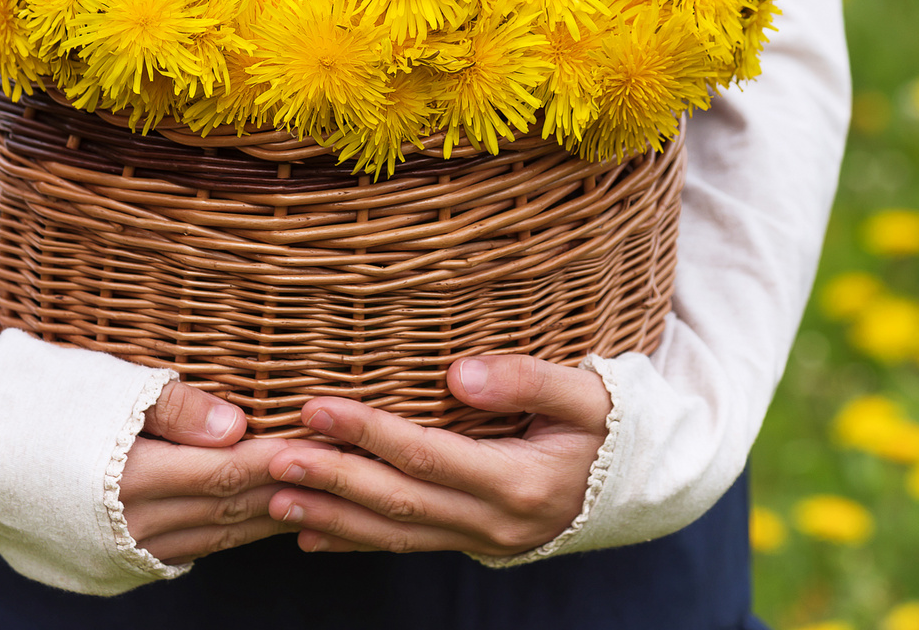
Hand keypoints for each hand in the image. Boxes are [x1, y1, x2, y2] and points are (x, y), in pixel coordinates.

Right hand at [119, 379, 323, 563]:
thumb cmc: (56, 408)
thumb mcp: (111, 391)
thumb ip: (175, 408)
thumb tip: (234, 426)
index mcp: (132, 476)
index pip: (226, 470)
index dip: (277, 456)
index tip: (319, 439)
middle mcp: (135, 521)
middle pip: (232, 504)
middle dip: (288, 484)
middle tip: (333, 463)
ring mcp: (133, 545)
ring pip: (222, 532)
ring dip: (272, 513)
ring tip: (317, 492)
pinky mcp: (131, 557)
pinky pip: (200, 548)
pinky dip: (241, 532)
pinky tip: (269, 515)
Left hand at [265, 354, 609, 556]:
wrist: (643, 484)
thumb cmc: (614, 424)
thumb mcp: (588, 393)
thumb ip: (527, 380)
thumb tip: (457, 374)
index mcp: (522, 482)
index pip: (430, 456)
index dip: (369, 433)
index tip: (316, 407)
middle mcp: (498, 522)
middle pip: (401, 501)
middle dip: (333, 479)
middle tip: (274, 457)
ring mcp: (484, 539)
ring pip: (396, 533)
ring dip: (332, 516)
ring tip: (275, 497)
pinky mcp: (474, 542)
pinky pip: (407, 545)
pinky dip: (355, 541)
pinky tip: (311, 534)